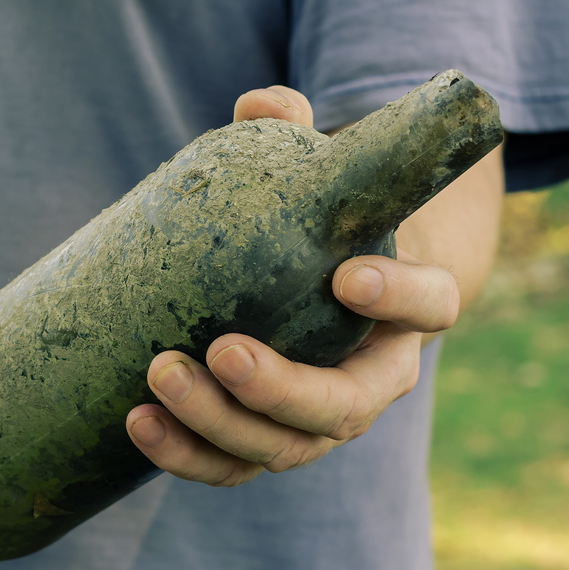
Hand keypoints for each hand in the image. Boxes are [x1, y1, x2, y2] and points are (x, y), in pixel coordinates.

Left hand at [124, 86, 460, 486]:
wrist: (309, 286)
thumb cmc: (316, 224)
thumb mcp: (317, 176)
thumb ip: (295, 132)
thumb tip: (260, 104)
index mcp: (407, 308)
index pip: (432, 306)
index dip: (402, 296)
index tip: (349, 276)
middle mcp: (371, 378)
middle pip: (345, 407)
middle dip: (281, 387)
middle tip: (223, 348)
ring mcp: (316, 422)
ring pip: (283, 449)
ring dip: (219, 423)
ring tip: (158, 378)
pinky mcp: (263, 442)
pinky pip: (231, 466)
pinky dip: (186, 455)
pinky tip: (136, 422)